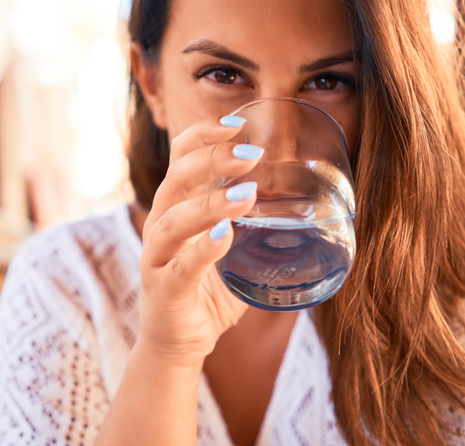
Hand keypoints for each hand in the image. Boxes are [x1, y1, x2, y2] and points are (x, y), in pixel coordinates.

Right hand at [138, 115, 261, 366]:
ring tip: (247, 195)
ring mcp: (157, 258)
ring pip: (173, 221)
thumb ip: (254, 225)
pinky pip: (180, 268)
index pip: (179, 158)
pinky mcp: (163, 290)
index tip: (237, 123)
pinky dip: (202, 251)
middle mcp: (161, 225)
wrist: (179, 341)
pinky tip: (224, 237)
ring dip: (210, 203)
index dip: (202, 135)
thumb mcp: (232, 248)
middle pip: (175, 179)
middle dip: (212, 159)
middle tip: (251, 154)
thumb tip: (307, 205)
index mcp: (176, 207)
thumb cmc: (207, 289)